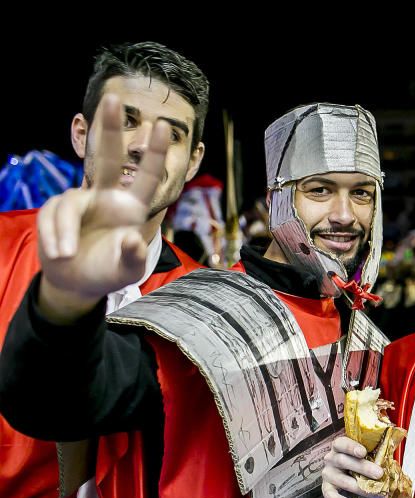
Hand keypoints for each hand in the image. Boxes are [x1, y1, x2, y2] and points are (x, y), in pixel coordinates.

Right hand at [37, 94, 171, 323]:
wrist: (78, 282)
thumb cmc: (109, 271)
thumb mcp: (128, 271)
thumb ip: (134, 258)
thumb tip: (132, 239)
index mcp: (131, 207)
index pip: (148, 177)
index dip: (155, 153)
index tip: (163, 127)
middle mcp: (107, 197)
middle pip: (108, 158)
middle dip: (110, 128)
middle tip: (113, 98)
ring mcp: (80, 201)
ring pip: (69, 204)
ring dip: (64, 231)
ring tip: (66, 255)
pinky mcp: (55, 211)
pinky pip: (52, 217)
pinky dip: (54, 237)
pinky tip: (60, 254)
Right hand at [321, 435, 382, 497]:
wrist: (347, 474)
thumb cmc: (359, 461)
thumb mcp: (366, 453)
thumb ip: (376, 451)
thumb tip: (393, 449)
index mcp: (339, 446)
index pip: (341, 443)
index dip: (351, 447)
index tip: (363, 452)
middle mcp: (331, 459)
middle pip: (344, 461)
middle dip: (363, 468)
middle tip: (379, 474)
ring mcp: (328, 474)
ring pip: (342, 480)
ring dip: (359, 487)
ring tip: (375, 493)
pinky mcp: (326, 488)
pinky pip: (330, 496)